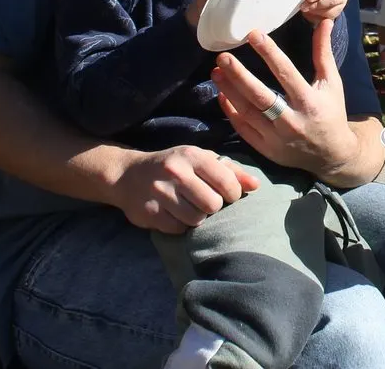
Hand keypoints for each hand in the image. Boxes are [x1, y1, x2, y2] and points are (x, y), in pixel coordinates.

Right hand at [108, 145, 260, 232]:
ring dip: (197, 217)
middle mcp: (175, 172)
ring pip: (196, 219)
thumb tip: (256, 185)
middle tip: (205, 201)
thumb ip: (231, 170)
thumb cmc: (174, 166)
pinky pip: (178, 229)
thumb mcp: (201, 160)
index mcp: (192, 156)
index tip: (227, 193)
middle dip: (213, 206)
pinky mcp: (149, 212)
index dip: (233, 193)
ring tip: (189, 206)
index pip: (227, 182)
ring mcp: (160, 193)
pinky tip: (174, 213)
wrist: (128, 175)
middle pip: (213, 204)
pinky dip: (180, 225)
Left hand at [212, 20, 360, 182]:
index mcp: (309, 102)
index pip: (286, 73)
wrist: (331, 156)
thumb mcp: (332, 83)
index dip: (269, 53)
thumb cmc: (332, 113)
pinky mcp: (266, 149)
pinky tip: (222, 93)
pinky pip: (242, 128)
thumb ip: (323, 53)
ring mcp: (276, 138)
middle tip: (222, 56)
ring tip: (216, 71)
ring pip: (246, 112)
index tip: (253, 34)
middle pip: (260, 96)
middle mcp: (291, 121)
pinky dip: (230, 111)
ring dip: (229, 90)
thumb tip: (325, 21)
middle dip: (239, 75)